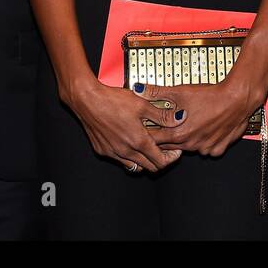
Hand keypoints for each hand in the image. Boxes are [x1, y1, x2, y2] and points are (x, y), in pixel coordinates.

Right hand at [66, 77, 182, 172]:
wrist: (87, 100)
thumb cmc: (113, 100)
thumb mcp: (142, 104)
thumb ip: (162, 115)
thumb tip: (180, 118)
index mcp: (138, 141)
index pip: (160, 162)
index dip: (171, 158)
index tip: (175, 151)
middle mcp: (126, 151)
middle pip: (149, 167)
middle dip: (160, 160)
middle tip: (165, 149)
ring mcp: (113, 153)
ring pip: (134, 166)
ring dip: (143, 159)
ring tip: (147, 146)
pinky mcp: (102, 150)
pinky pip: (119, 159)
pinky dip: (128, 155)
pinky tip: (129, 142)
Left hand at [142, 79, 263, 157]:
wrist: (237, 99)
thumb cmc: (210, 95)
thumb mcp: (180, 91)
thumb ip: (157, 92)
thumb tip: (139, 90)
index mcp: (178, 134)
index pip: (155, 140)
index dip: (149, 132)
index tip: (146, 127)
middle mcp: (191, 145)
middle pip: (170, 146)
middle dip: (166, 136)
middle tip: (165, 125)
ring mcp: (205, 149)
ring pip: (188, 147)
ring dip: (185, 139)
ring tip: (188, 124)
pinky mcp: (218, 148)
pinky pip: (206, 150)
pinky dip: (204, 142)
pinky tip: (205, 130)